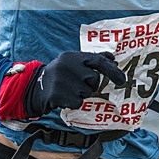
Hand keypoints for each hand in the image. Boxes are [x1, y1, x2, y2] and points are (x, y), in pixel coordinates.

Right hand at [0, 51, 125, 119]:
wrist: (35, 86)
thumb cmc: (61, 74)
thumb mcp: (74, 62)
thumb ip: (93, 59)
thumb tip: (113, 58)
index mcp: (72, 56)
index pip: (97, 61)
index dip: (112, 70)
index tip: (122, 80)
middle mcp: (66, 66)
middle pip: (94, 79)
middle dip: (90, 84)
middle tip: (78, 83)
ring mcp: (61, 80)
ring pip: (86, 92)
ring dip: (81, 93)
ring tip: (69, 89)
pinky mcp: (57, 94)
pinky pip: (78, 102)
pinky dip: (74, 102)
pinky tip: (65, 97)